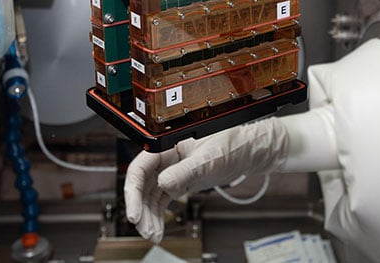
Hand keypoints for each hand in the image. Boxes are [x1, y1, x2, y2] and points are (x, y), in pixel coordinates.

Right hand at [124, 117, 289, 242]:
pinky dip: (158, 215)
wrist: (246, 151)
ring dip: (149, 216)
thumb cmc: (230, 144)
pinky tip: (159, 228)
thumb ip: (186, 170)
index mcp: (166, 144)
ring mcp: (170, 170)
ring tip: (154, 235)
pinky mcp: (178, 181)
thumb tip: (164, 183)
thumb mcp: (209, 158)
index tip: (135, 214)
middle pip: (141, 185)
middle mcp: (165, 157)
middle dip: (141, 209)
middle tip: (145, 229)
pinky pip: (161, 200)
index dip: (133, 192)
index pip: (140, 168)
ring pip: (150, 196)